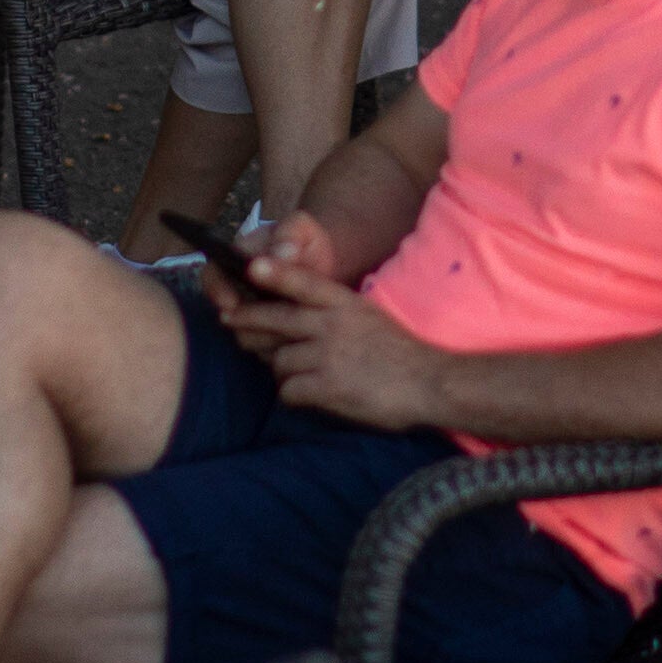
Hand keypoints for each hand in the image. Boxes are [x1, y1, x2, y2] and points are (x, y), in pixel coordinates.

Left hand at [210, 236, 436, 422]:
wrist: (431, 383)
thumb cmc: (398, 353)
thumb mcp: (368, 318)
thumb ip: (333, 314)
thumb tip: (291, 324)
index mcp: (346, 304)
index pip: (303, 282)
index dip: (275, 273)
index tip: (251, 266)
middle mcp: (334, 325)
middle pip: (275, 319)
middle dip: (246, 320)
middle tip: (230, 322)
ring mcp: (329, 356)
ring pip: (278, 360)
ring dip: (281, 370)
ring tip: (298, 375)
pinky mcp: (328, 386)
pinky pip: (289, 390)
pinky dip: (293, 395)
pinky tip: (309, 396)